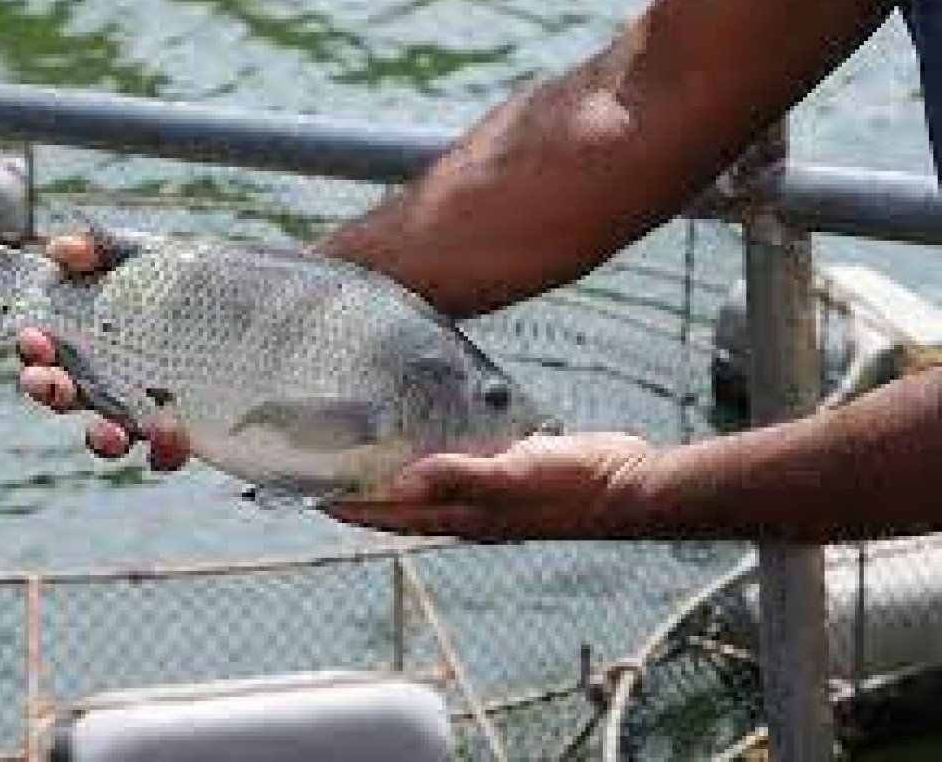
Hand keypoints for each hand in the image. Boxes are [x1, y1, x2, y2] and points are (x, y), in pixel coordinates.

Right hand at [16, 234, 191, 467]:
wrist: (254, 321)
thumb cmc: (186, 283)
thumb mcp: (147, 256)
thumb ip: (102, 247)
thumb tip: (61, 249)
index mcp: (89, 339)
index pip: (46, 350)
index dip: (32, 349)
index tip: (34, 337)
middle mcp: (106, 380)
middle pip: (62, 395)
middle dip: (47, 391)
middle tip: (47, 383)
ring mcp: (140, 410)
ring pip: (104, 436)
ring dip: (99, 438)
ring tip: (109, 431)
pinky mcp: (177, 434)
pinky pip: (161, 455)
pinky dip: (161, 450)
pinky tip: (171, 429)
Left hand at [324, 432, 653, 539]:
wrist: (630, 486)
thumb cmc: (575, 488)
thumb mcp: (513, 475)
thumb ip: (461, 475)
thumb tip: (405, 479)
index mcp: (464, 518)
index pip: (392, 516)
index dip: (352, 509)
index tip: (314, 496)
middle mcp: (471, 509)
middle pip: (404, 505)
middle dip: (366, 492)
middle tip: (333, 466)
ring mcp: (492, 492)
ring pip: (432, 484)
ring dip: (400, 470)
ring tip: (371, 445)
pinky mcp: (513, 469)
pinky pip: (464, 463)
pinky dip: (441, 452)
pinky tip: (437, 427)